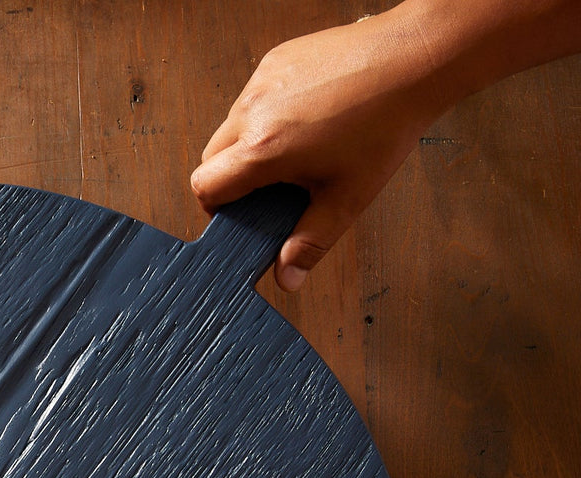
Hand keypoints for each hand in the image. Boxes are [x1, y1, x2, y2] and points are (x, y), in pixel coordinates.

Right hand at [191, 10, 450, 290]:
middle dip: (230, 177)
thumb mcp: (346, 198)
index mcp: (263, 150)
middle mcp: (254, 111)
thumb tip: (287, 278)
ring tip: (292, 152)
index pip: (205, 185)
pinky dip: (267, 114)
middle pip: (212, 157)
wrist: (412, 61)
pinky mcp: (276, 59)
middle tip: (266, 188)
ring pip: (231, 125)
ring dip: (248, 145)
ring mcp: (262, 80)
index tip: (236, 213)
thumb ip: (310, 243)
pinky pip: (254, 96)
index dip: (215, 207)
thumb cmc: (385, 124)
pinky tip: (303, 119)